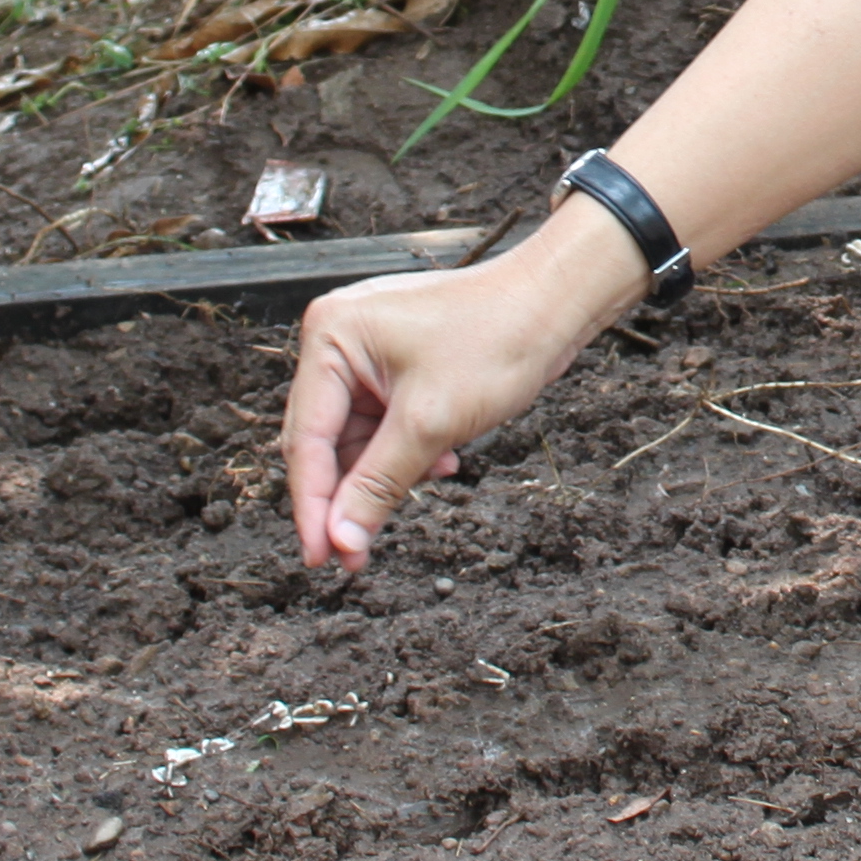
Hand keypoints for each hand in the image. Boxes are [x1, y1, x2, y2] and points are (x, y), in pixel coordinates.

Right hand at [283, 256, 598, 573]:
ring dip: (389, 471)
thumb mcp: (430, 422)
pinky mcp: (396, 366)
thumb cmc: (498, 335)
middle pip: (325, 442)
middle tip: (356, 552)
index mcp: (330, 336)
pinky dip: (407, 451)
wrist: (555, 303)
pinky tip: (444, 456)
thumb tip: (343, 538)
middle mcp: (339, 339)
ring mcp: (368, 352)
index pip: (306, 438)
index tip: (321, 557)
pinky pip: (385, 425)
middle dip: (350, 495)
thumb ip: (378, 485)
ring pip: (358, 439)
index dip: (312, 505)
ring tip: (435, 471)